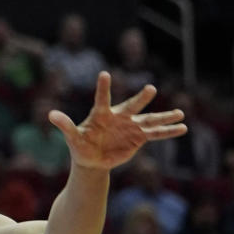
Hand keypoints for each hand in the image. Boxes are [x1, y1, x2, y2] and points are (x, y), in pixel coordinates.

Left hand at [49, 72, 185, 170]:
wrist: (92, 159)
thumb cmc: (81, 147)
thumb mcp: (73, 139)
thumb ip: (65, 126)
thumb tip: (50, 115)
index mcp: (102, 114)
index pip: (102, 98)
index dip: (103, 88)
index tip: (104, 74)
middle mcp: (120, 117)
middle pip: (132, 107)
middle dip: (141, 99)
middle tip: (150, 89)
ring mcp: (131, 126)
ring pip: (150, 120)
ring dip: (164, 117)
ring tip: (181, 112)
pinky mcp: (138, 137)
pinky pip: (156, 134)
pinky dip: (168, 131)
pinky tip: (182, 127)